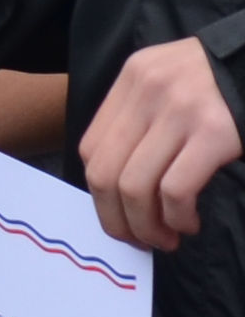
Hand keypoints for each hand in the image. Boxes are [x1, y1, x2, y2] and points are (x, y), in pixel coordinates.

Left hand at [79, 37, 243, 250]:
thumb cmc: (226, 81)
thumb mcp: (172, 79)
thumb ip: (142, 114)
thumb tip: (120, 184)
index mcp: (134, 77)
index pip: (90, 149)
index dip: (100, 195)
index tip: (119, 218)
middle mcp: (148, 90)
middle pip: (104, 173)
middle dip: (117, 220)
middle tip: (140, 240)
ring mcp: (179, 110)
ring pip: (134, 188)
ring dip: (147, 227)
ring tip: (166, 238)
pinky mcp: (213, 132)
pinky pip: (175, 190)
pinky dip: (176, 218)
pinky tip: (189, 223)